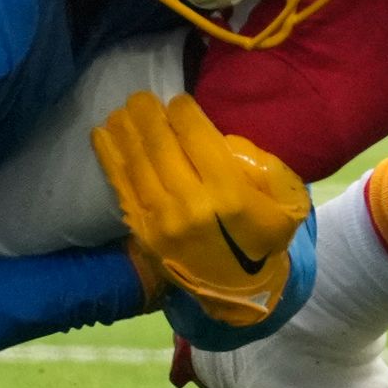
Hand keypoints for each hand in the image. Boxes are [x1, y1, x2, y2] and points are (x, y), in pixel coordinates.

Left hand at [93, 91, 306, 328]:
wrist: (239, 290)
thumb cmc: (264, 237)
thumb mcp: (285, 201)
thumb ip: (262, 166)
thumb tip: (224, 139)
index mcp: (229, 193)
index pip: (197, 139)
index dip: (183, 113)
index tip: (177, 100)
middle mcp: (192, 206)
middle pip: (162, 148)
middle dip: (148, 116)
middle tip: (141, 96)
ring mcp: (163, 222)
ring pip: (137, 165)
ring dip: (125, 132)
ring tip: (120, 109)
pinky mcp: (145, 234)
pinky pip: (122, 188)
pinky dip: (110, 159)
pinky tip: (102, 135)